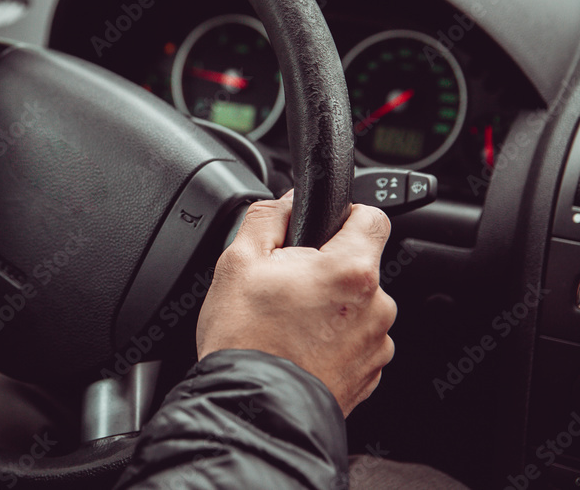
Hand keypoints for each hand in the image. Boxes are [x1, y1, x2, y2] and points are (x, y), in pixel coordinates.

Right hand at [196, 191, 396, 416]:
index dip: (345, 215)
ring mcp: (376, 344)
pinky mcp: (370, 375)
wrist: (252, 411)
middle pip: (360, 266)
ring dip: (331, 308)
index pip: (372, 218)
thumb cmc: (245, 340)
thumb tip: (287, 202)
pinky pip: (355, 342)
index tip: (322, 230)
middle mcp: (377, 306)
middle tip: (286, 288)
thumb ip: (268, 217)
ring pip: (357, 306)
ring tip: (288, 325)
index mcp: (351, 270)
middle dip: (327, 270)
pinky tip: (298, 349)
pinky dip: (333, 341)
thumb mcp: (238, 261)